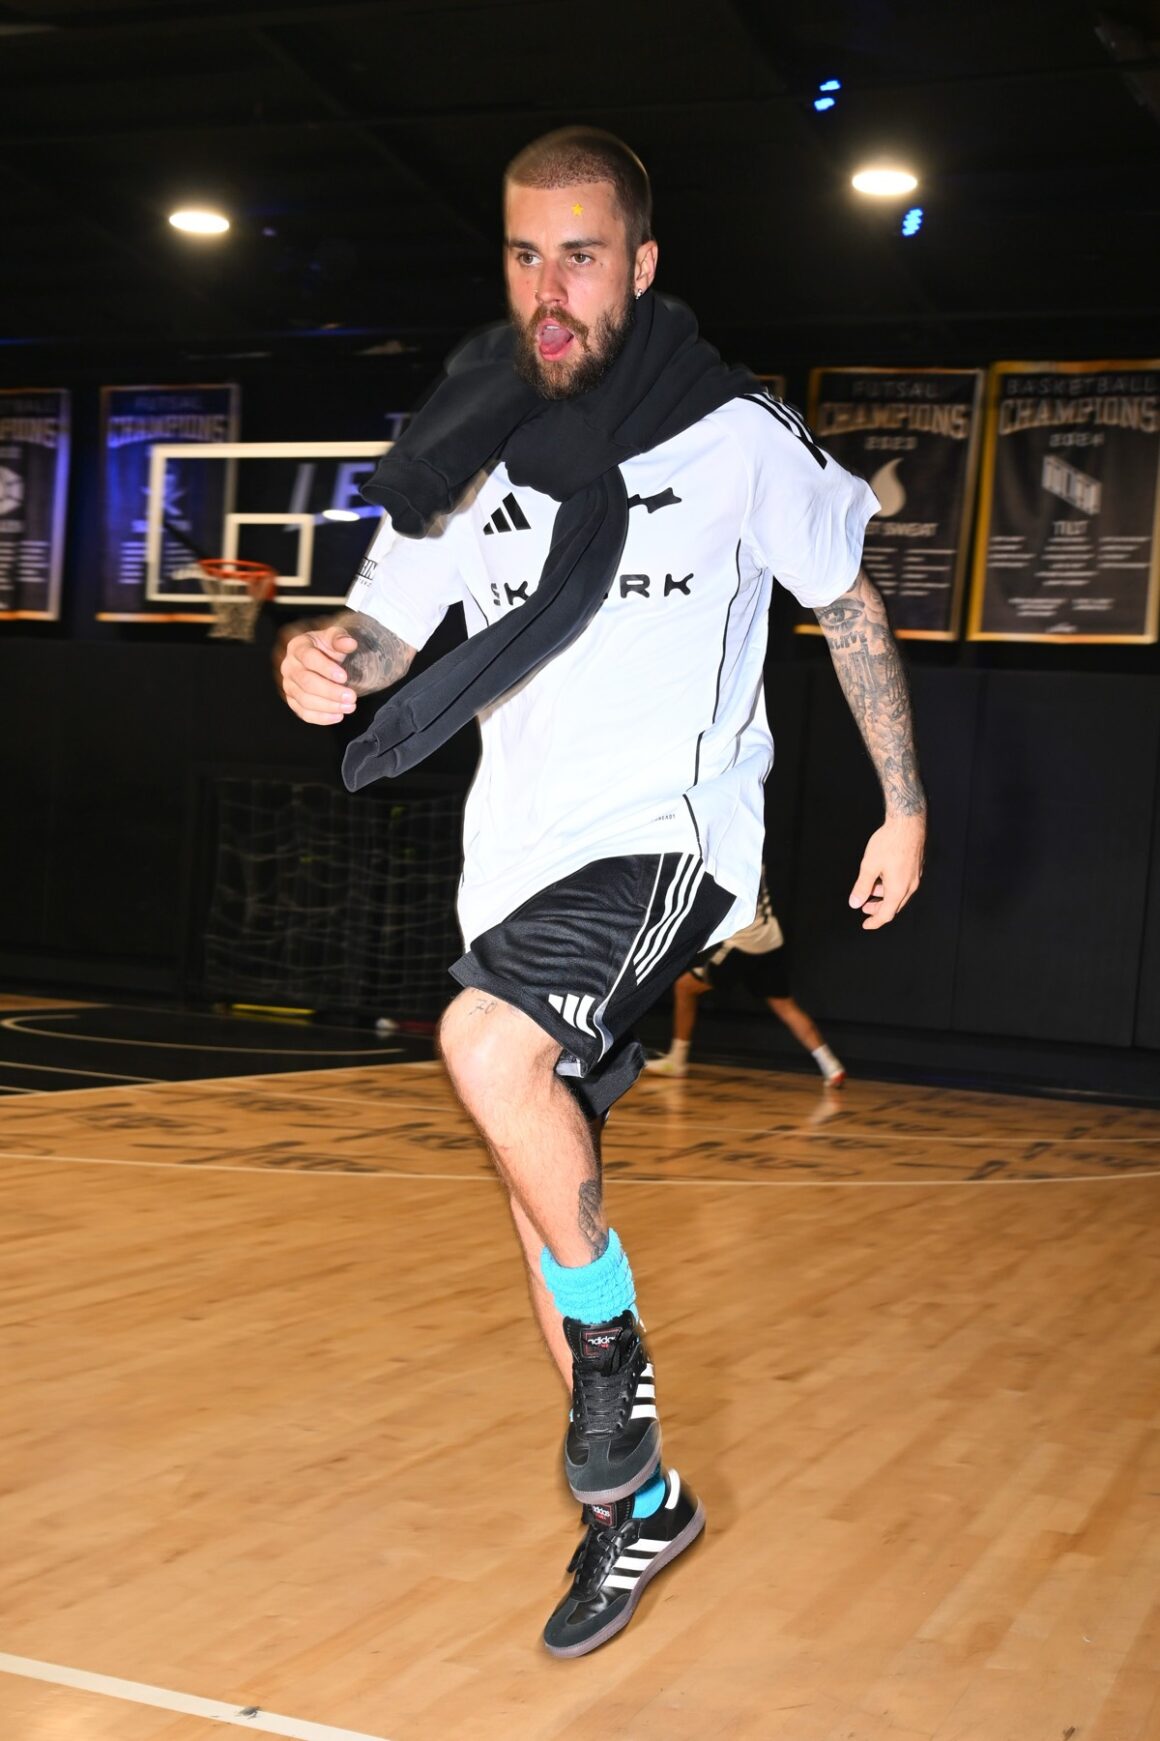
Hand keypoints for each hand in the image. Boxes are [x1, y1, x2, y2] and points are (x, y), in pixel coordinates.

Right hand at [280, 622, 358, 724]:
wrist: (322, 658)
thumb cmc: (327, 647)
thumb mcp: (334, 637)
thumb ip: (340, 638)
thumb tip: (350, 643)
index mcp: (297, 647)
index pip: (308, 658)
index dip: (326, 668)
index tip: (344, 677)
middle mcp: (289, 667)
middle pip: (306, 682)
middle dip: (331, 692)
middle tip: (352, 697)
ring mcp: (289, 685)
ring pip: (305, 700)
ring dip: (329, 706)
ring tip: (349, 707)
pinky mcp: (293, 701)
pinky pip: (304, 713)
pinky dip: (321, 717)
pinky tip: (338, 716)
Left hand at [848, 813, 925, 930]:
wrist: (908, 822)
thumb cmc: (889, 842)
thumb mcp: (869, 866)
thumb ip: (862, 887)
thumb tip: (854, 904)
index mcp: (898, 888)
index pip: (886, 914)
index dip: (874, 922)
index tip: (865, 925)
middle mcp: (910, 885)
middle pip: (894, 906)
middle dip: (879, 909)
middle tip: (865, 907)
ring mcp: (915, 876)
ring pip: (900, 895)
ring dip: (884, 896)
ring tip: (871, 890)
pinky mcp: (916, 867)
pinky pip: (904, 884)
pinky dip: (892, 887)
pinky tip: (882, 877)